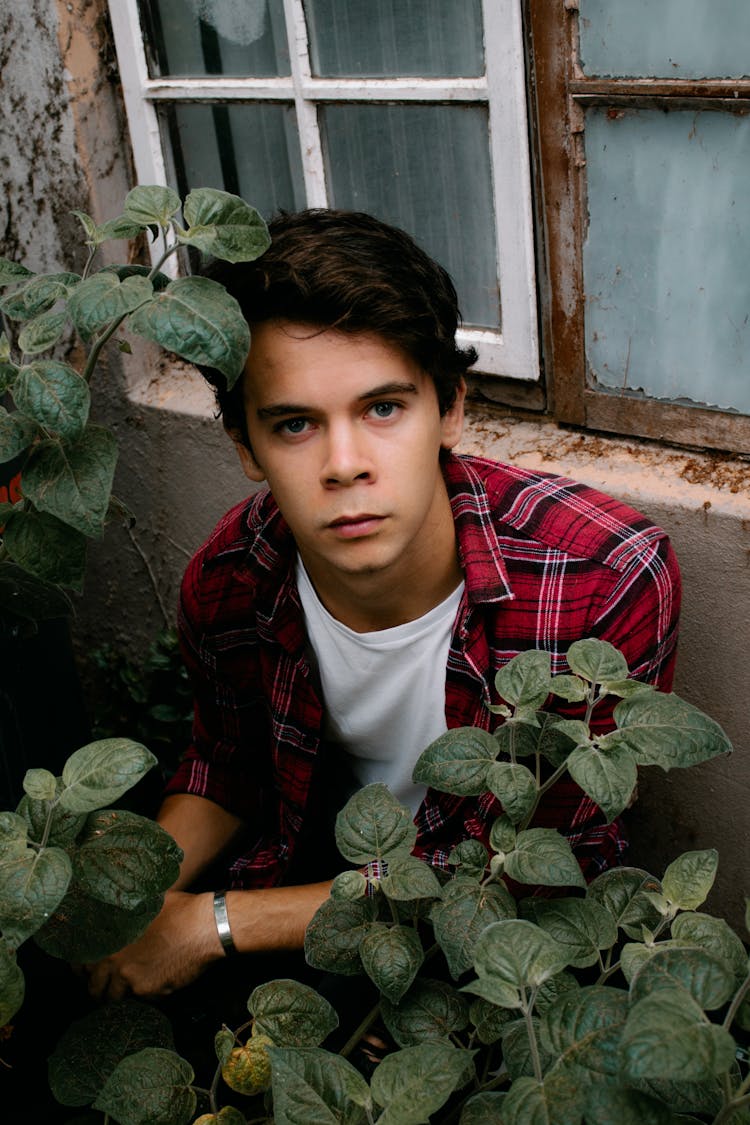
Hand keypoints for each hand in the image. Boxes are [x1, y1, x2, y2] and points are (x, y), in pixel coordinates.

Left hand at [81, 890, 221, 1001]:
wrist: (206, 926)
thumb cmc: (178, 910)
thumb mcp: (144, 905)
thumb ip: (122, 919)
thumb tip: (112, 921)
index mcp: (108, 938)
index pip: (80, 964)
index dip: (81, 971)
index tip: (85, 973)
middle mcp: (114, 961)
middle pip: (94, 988)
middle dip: (98, 990)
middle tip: (105, 987)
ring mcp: (130, 979)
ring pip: (114, 998)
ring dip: (118, 996)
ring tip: (128, 989)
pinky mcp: (148, 991)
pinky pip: (138, 1000)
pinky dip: (142, 995)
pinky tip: (152, 982)